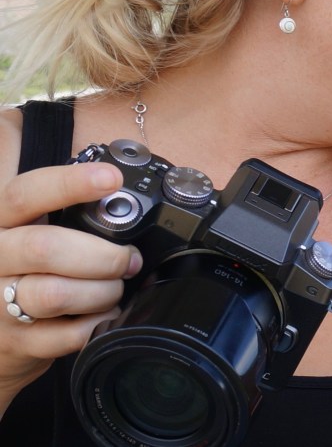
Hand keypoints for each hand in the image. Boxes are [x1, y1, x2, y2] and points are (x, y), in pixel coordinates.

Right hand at [0, 161, 140, 407]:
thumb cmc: (28, 269)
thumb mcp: (34, 231)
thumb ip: (69, 215)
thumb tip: (123, 198)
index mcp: (1, 223)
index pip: (25, 195)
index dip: (69, 184)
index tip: (111, 179)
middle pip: (45, 248)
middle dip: (102, 254)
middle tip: (128, 260)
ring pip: (55, 294)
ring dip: (102, 292)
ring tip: (113, 289)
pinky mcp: (13, 343)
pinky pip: (67, 335)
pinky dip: (98, 323)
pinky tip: (104, 315)